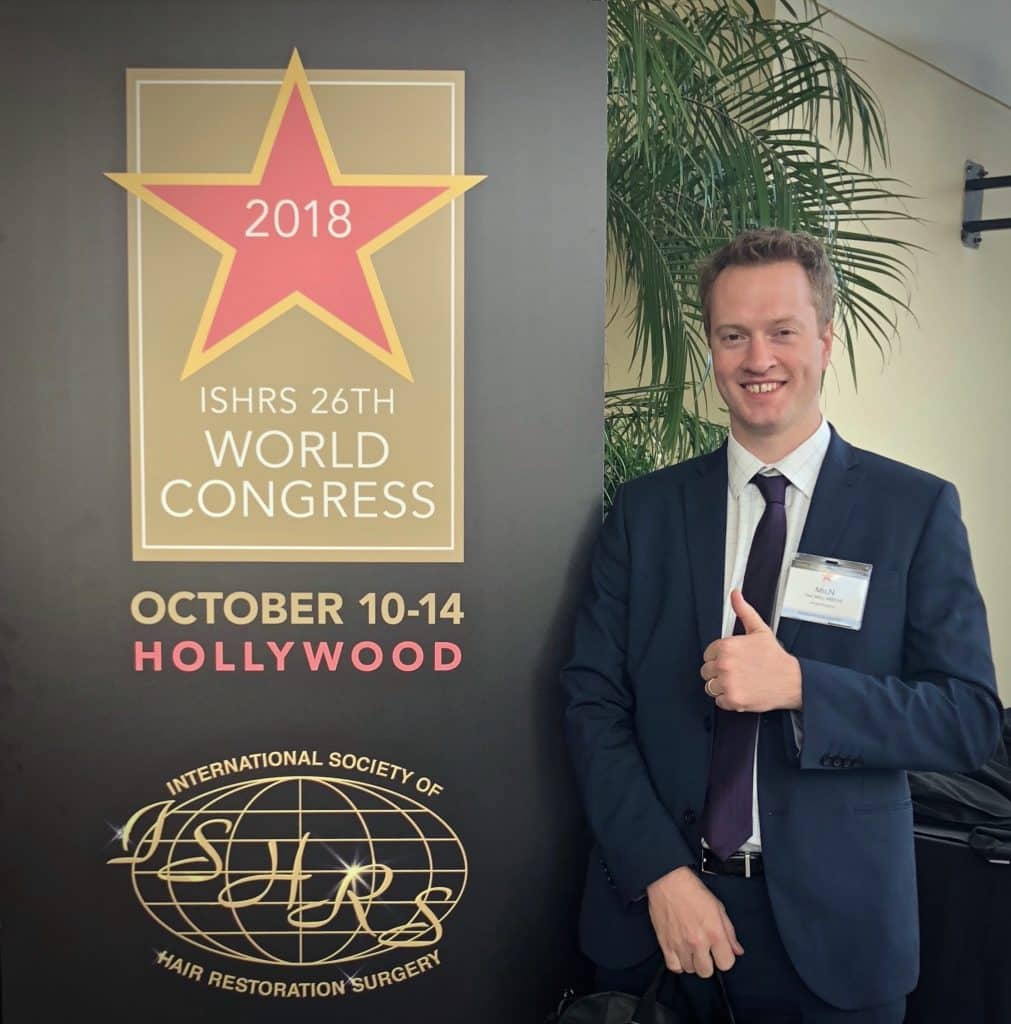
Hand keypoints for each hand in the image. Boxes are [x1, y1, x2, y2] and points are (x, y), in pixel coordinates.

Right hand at [646, 866, 743, 976]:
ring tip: (691, 948)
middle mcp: (698, 942)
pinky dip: (678, 963)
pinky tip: (680, 952)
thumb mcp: (718, 907)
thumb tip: (737, 950)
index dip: (724, 958)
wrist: (668, 881)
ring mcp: (680, 944)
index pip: (726, 963)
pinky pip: (674, 966)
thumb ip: (729, 932)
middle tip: (704, 950)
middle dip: (708, 963)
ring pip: (690, 970)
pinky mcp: (665, 944)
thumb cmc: (692, 890)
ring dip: (692, 961)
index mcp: (714, 933)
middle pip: (707, 971)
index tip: (719, 952)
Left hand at [700, 589, 802, 711]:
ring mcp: (728, 683)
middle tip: (737, 672)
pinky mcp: (733, 699)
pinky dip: (728, 700)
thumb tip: (735, 594)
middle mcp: (724, 664)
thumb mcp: (759, 629)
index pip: (708, 654)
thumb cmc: (775, 657)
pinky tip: (741, 692)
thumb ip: (743, 610)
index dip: (720, 657)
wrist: (792, 681)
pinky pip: (719, 701)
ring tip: (739, 682)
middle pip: (706, 671)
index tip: (733, 660)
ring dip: (722, 686)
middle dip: (719, 672)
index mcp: (727, 646)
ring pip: (710, 686)